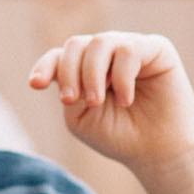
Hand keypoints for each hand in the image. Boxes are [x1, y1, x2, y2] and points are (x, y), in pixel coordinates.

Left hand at [27, 31, 193, 193]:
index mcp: (83, 69)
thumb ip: (70, 90)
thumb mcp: (81, 118)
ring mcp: (130, 48)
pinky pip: (128, 50)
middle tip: (72, 100)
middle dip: (69, 72)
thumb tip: (76, 65)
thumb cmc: (119, 135)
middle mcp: (105, 55)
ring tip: (97, 102)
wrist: (157, 151)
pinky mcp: (155, 48)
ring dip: (92, 73)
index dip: (45, 66)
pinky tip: (125, 100)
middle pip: (75, 44)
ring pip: (100, 42)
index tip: (36, 85)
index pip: (59, 57)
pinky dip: (121, 76)